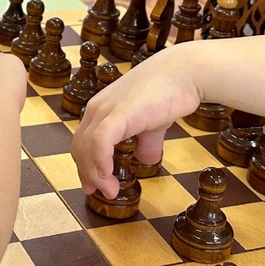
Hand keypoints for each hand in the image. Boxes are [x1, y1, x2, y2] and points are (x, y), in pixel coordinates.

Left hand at [70, 50, 199, 197]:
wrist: (185, 72)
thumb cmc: (169, 93)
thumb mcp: (152, 124)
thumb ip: (145, 141)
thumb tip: (146, 160)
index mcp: (101, 110)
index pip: (83, 143)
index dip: (86, 167)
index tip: (94, 186)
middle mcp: (97, 109)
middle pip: (80, 148)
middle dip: (88, 174)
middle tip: (103, 193)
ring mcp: (106, 110)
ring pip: (86, 148)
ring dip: (95, 174)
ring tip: (110, 191)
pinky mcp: (119, 112)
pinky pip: (100, 142)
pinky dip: (100, 162)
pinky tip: (109, 176)